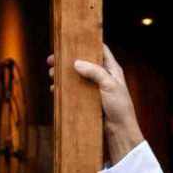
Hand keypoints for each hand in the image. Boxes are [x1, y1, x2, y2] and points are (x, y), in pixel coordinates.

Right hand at [53, 43, 143, 163]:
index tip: (71, 40)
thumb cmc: (120, 107)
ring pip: (76, 76)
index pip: (99, 50)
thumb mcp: (110, 86)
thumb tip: (76, 63)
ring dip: (63, 75)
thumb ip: (95, 72)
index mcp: (111, 69)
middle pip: (83, 62)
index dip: (86, 43)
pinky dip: (64, 89)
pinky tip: (55, 90)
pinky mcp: (88, 100)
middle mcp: (103, 76)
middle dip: (67, 60)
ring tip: (51, 75)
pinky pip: (74, 91)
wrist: (119, 131)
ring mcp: (94, 88)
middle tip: (52, 61)